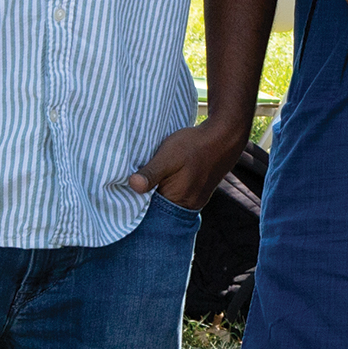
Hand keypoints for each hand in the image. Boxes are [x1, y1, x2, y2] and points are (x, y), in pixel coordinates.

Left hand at [131, 116, 246, 212]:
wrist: (224, 135)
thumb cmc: (194, 145)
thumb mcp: (168, 155)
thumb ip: (151, 172)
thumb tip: (132, 186)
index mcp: (178, 201)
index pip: (149, 213)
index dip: (136, 204)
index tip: (124, 194)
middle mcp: (188, 206)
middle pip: (160, 210)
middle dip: (146, 201)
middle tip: (133, 186)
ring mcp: (195, 201)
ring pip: (169, 203)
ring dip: (158, 195)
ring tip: (147, 182)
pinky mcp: (199, 193)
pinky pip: (178, 197)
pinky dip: (168, 191)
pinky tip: (164, 180)